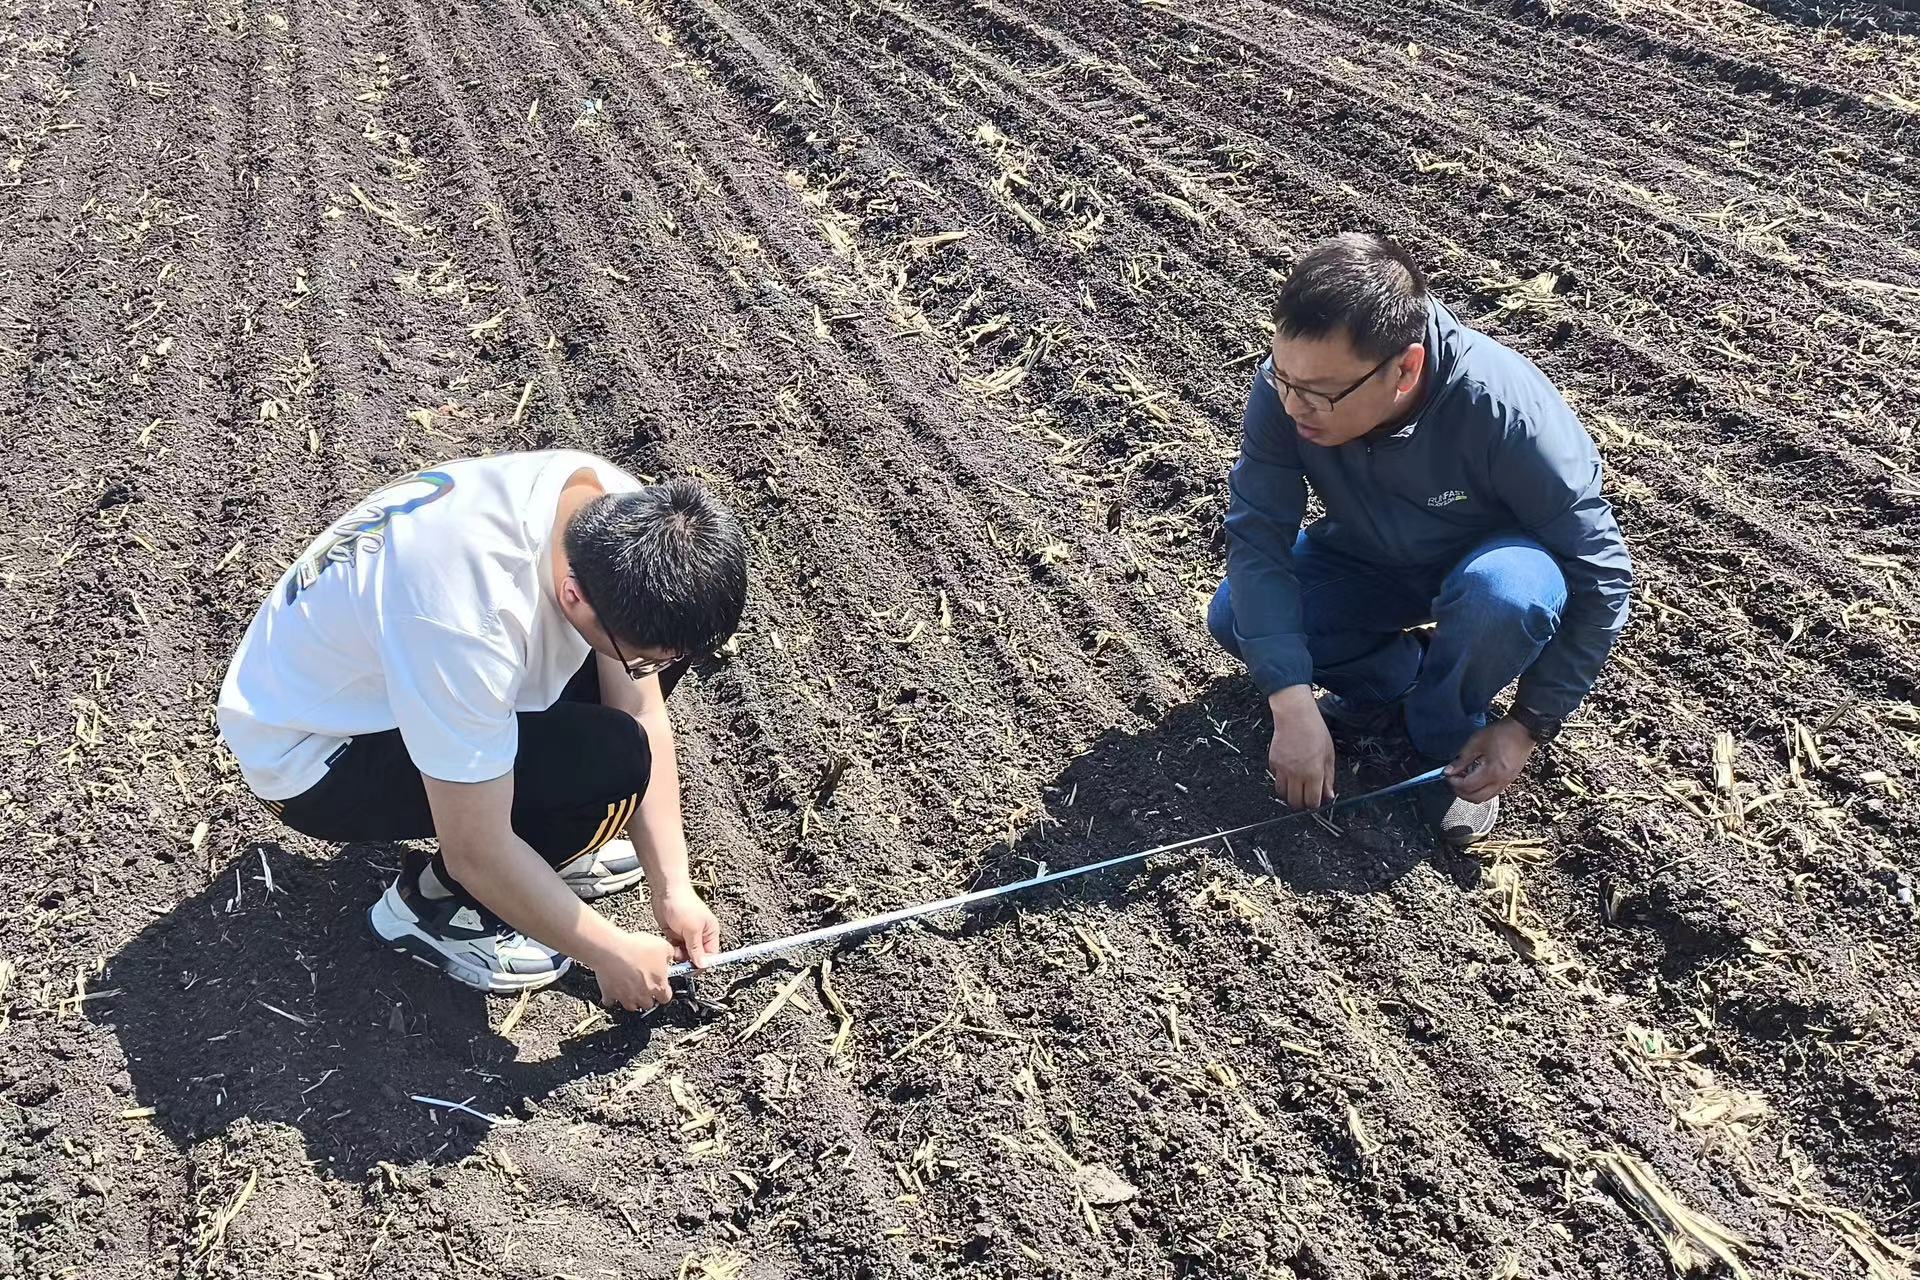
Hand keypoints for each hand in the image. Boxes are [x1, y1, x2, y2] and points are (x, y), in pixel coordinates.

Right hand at [592, 930, 677, 1011]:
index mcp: (658, 986)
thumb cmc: (636, 948)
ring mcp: (625, 997)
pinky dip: (612, 996)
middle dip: (647, 995)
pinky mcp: (609, 994)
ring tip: (630, 985)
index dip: (664, 991)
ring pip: (631, 1005)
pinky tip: (613, 986)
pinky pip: (611, 1001)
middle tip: (645, 983)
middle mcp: (642, 995)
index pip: (666, 997)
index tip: (661, 985)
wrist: (611, 949)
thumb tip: (669, 956)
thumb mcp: (662, 946)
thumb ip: (669, 954)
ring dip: (631, 998)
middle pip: (648, 1004)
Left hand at [653, 885, 721, 969]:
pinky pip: (675, 949)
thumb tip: (702, 965)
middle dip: (689, 960)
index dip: (703, 963)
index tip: (692, 968)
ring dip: (679, 955)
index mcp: (710, 932)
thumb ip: (696, 949)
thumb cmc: (683, 904)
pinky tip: (669, 942)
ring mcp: (687, 935)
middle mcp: (700, 935)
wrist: (666, 891)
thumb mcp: (692, 929)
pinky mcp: (675, 935)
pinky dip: (672, 950)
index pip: (711, 955)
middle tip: (680, 959)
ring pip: (685, 955)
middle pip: (697, 956)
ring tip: (674, 947)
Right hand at [1267, 685, 1336, 810]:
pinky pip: (1276, 779)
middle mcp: (1296, 774)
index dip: (1314, 805)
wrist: (1294, 716)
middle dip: (1301, 804)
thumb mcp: (1329, 755)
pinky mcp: (1273, 763)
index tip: (1316, 801)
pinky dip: (1281, 780)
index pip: (1312, 801)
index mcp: (1313, 773)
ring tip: (1296, 788)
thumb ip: (1329, 777)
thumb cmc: (1314, 731)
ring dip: (1289, 794)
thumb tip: (1329, 795)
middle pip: (1295, 802)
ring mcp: (1282, 769)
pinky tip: (1289, 772)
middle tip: (1305, 799)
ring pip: (1282, 793)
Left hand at [1446, 718, 1535, 803]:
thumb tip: (1449, 771)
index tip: (1447, 775)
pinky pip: (1492, 792)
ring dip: (1470, 792)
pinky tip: (1475, 778)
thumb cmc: (1502, 733)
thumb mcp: (1476, 743)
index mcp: (1492, 772)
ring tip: (1463, 778)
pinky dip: (1480, 789)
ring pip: (1484, 798)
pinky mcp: (1509, 780)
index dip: (1454, 782)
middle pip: (1475, 798)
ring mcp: (1506, 782)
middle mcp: (1500, 781)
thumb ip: (1461, 759)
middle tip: (1453, 779)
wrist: (1523, 730)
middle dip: (1460, 791)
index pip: (1467, 786)